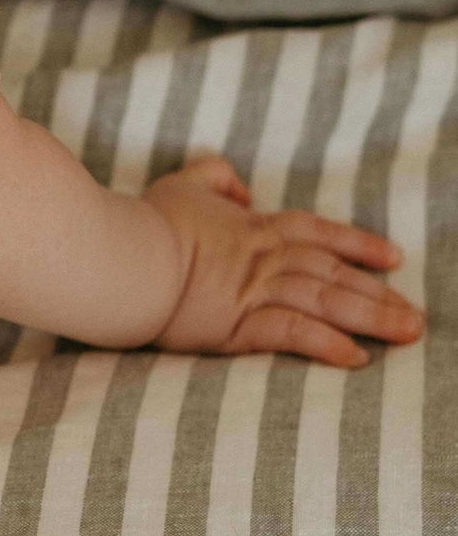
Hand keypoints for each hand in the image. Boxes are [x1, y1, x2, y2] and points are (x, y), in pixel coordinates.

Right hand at [142, 154, 424, 367]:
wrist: (119, 253)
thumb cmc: (145, 220)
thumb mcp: (180, 183)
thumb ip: (214, 178)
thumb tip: (242, 190)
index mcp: (251, 227)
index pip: (318, 232)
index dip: (358, 244)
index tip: (395, 259)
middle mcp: (260, 258)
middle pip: (332, 273)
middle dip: (380, 294)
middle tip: (417, 317)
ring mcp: (250, 291)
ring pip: (323, 301)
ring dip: (370, 318)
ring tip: (407, 335)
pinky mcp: (233, 324)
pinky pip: (289, 333)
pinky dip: (323, 345)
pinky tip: (353, 358)